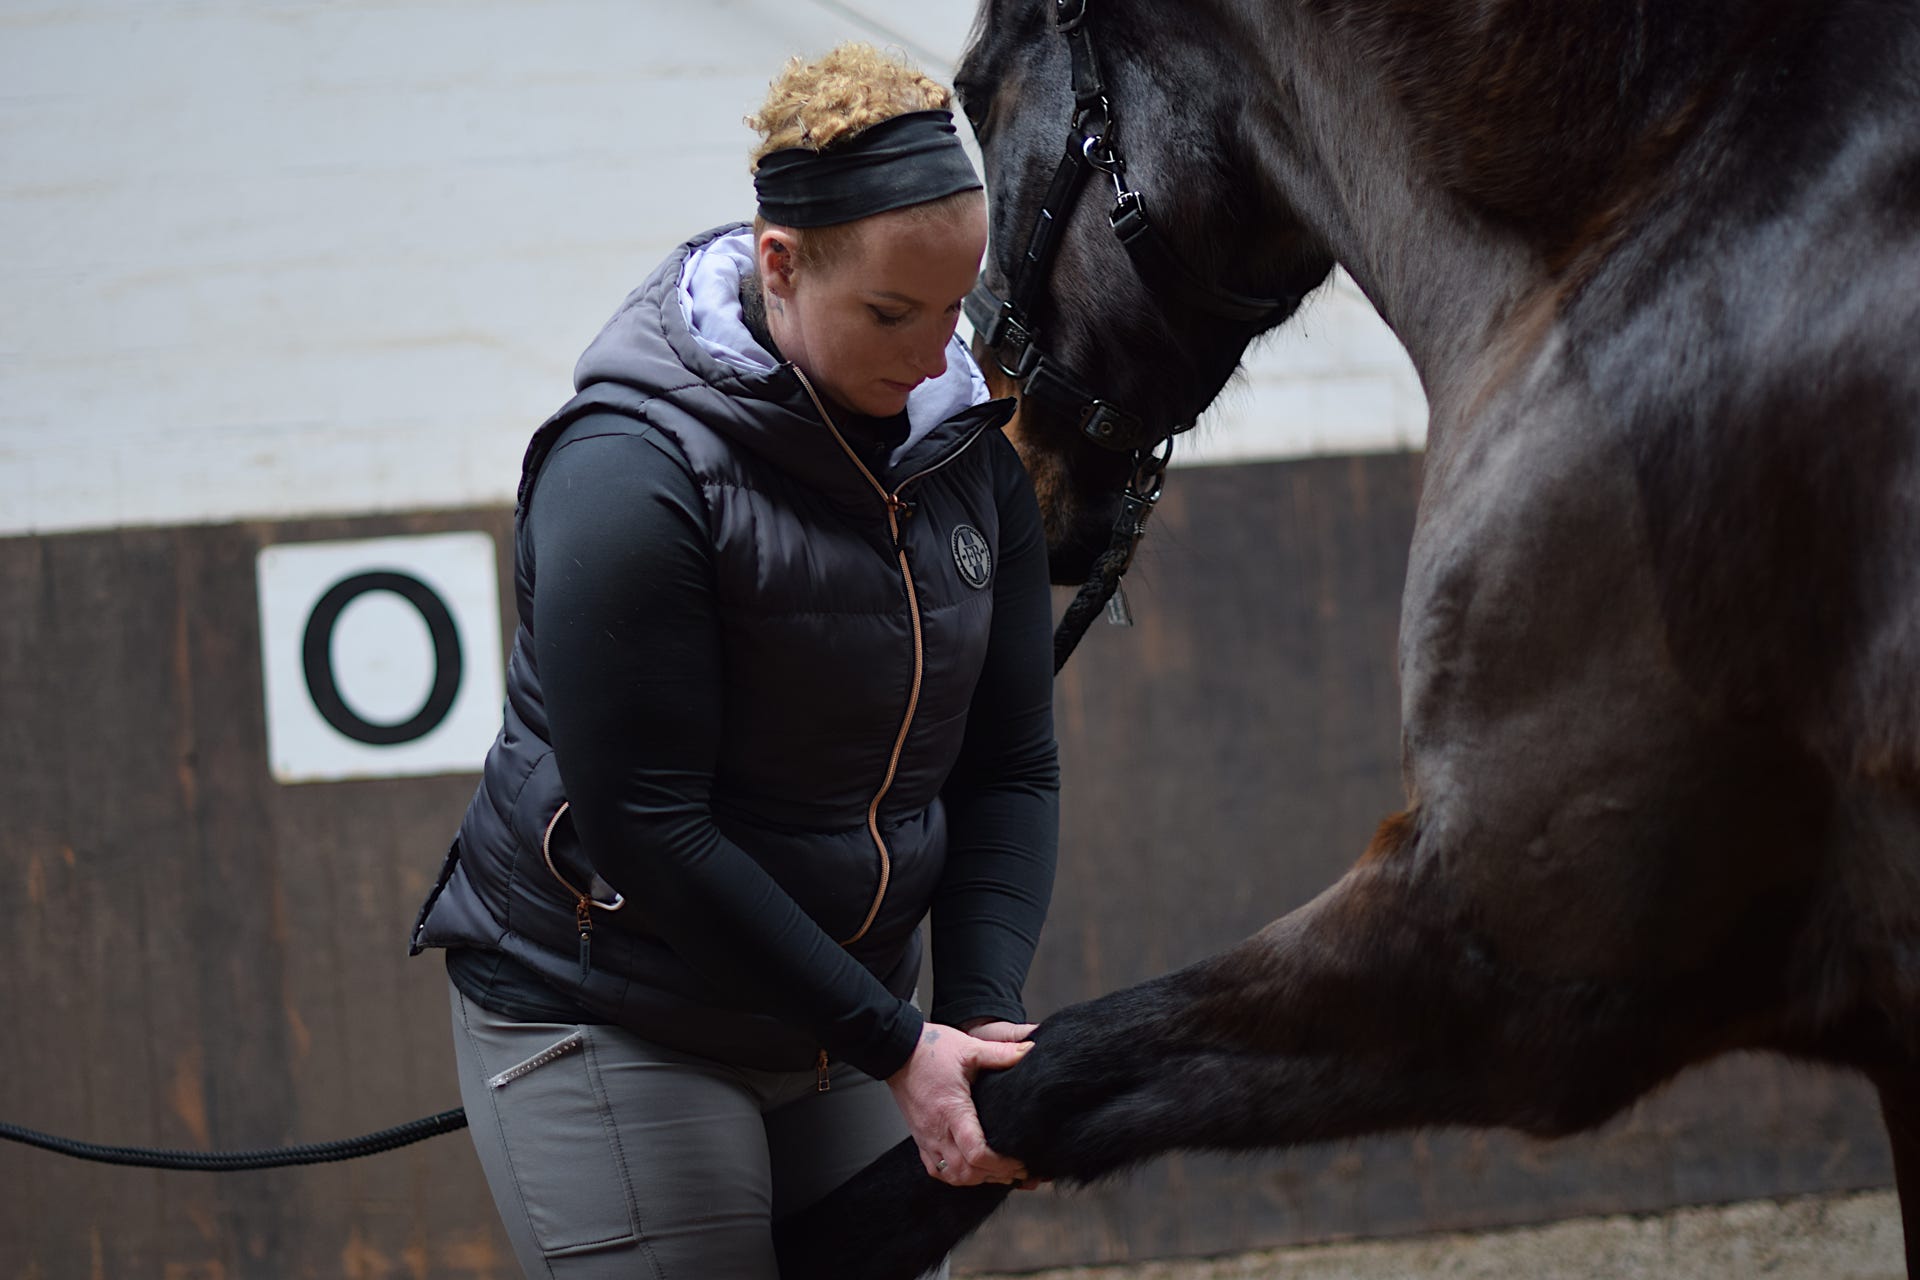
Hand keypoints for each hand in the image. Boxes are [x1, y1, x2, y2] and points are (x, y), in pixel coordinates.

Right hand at [887, 1022, 1032, 1185]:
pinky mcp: (920, 1138)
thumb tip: (1031, 1050)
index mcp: (952, 1110)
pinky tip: (971, 1169)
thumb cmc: (930, 1049)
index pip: (976, 1153)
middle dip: (996, 1175)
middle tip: (1017, 1169)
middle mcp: (937, 1130)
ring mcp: (926, 1138)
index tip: (1019, 1162)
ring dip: (978, 1178)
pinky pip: (937, 1170)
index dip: (1001, 1165)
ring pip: (953, 1176)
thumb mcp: (969, 1047)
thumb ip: (1001, 1052)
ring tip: (998, 1171)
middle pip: (967, 1172)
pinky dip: (957, 1176)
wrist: (897, 1050)